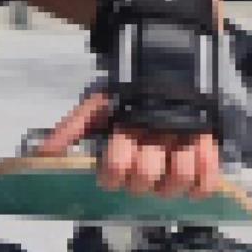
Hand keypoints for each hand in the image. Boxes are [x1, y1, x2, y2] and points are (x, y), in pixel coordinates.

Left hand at [34, 89, 220, 198]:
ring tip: (163, 180)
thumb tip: (42, 154)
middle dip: (138, 181)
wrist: (166, 64)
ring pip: (180, 177)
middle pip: (147, 175)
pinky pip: (209, 177)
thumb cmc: (127, 96)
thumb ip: (70, 129)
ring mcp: (185, 137)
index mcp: (127, 123)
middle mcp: (157, 132)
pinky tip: (190, 186)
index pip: (117, 164)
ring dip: (168, 186)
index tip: (111, 172)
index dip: (112, 174)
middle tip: (137, 175)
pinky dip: (201, 187)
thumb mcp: (97, 107)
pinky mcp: (209, 142)